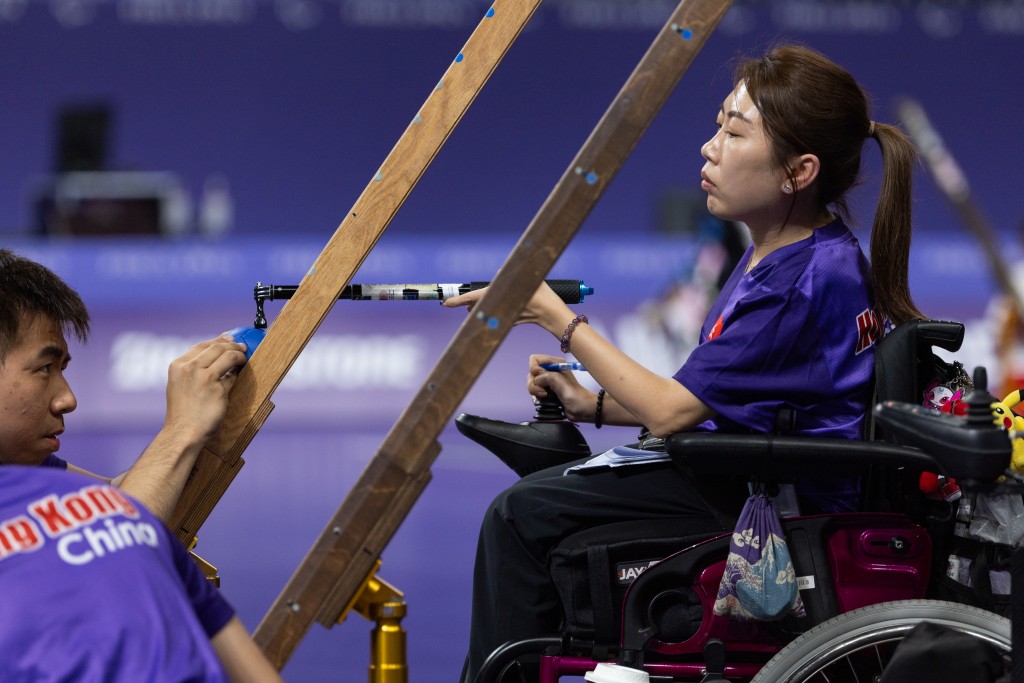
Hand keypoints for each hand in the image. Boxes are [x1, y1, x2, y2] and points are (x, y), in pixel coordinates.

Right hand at [163, 336, 247, 445]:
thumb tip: (217, 355)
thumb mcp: (181, 384)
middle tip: (242, 347)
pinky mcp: (216, 388)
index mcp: (178, 366)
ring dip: (239, 354)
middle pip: (216, 347)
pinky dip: (238, 371)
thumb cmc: (184, 412)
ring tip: (244, 357)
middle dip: (232, 344)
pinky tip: (241, 371)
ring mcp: (203, 377)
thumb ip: (194, 370)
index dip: (218, 340)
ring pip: (227, 355)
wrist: (183, 432)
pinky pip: (232, 374)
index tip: (229, 338)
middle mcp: (189, 368)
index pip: (201, 345)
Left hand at [443, 282, 572, 335]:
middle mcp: (500, 309)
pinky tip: (495, 309)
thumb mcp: (529, 278)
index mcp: (500, 297)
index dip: (457, 300)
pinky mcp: (512, 320)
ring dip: (481, 308)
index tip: (445, 303)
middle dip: (468, 304)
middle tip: (457, 302)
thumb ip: (513, 272)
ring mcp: (505, 316)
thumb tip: (499, 273)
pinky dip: (495, 311)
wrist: (554, 315)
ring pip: (487, 312)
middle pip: (477, 307)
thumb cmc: (543, 296)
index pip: (474, 298)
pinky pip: (498, 316)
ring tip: (474, 304)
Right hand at [528, 354, 593, 421]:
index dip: (534, 369)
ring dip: (535, 391)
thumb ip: (545, 376)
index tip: (542, 379)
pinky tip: (544, 399)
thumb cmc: (574, 395)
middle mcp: (550, 371)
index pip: (534, 359)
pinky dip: (536, 396)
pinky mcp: (546, 391)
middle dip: (534, 383)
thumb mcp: (560, 382)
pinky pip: (534, 391)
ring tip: (545, 396)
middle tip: (544, 392)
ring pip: (531, 383)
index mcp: (555, 364)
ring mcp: (547, 382)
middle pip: (531, 373)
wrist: (582, 409)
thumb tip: (536, 380)